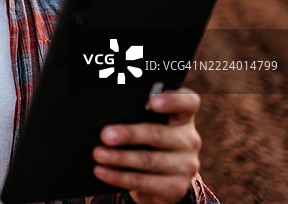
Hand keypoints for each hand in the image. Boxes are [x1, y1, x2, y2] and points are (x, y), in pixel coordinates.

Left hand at [92, 88, 200, 203]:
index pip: (187, 102)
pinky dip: (119, 177)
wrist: (162, 177)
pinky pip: (143, 182)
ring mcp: (185, 165)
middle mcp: (189, 140)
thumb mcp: (147, 123)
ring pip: (148, 161)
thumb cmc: (149, 140)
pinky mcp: (175, 188)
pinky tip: (102, 171)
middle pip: (158, 134)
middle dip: (128, 135)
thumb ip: (135, 115)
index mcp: (183, 117)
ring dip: (119, 158)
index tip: (152, 101)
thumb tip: (107, 120)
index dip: (172, 100)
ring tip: (98, 154)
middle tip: (105, 135)